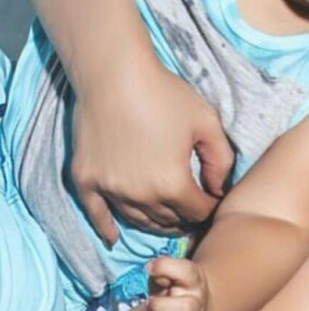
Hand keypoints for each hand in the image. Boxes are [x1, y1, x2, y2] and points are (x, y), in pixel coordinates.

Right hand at [71, 59, 233, 243]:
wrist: (114, 74)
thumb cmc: (164, 93)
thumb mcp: (207, 122)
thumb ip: (221, 160)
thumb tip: (219, 189)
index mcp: (173, 184)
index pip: (198, 212)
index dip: (210, 206)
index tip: (213, 198)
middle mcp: (140, 195)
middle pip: (168, 219)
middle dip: (184, 216)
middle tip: (191, 208)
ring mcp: (109, 188)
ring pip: (137, 219)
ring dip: (155, 222)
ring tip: (166, 218)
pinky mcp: (86, 178)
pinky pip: (96, 213)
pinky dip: (105, 227)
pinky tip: (113, 237)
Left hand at [129, 256, 207, 310]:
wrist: (194, 308)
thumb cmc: (174, 288)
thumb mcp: (169, 273)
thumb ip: (162, 268)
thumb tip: (152, 269)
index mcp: (194, 282)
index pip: (187, 272)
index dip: (167, 268)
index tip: (150, 269)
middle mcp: (197, 307)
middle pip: (186, 310)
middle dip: (161, 307)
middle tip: (148, 303)